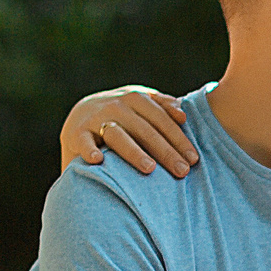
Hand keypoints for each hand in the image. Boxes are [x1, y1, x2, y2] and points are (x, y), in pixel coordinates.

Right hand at [61, 85, 195, 176]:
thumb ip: (162, 107)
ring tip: (149, 168)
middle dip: (166, 151)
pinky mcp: (75, 133)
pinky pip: (83, 142)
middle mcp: (116, 106)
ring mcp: (95, 119)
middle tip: (182, 171)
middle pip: (145, 130)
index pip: (162, 120)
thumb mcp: (140, 107)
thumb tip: (183, 114)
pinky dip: (89, 149)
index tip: (194, 159)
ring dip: (134, 151)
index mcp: (136, 99)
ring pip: (118, 135)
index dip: (179, 139)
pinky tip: (98, 161)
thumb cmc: (121, 117)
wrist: (79, 116)